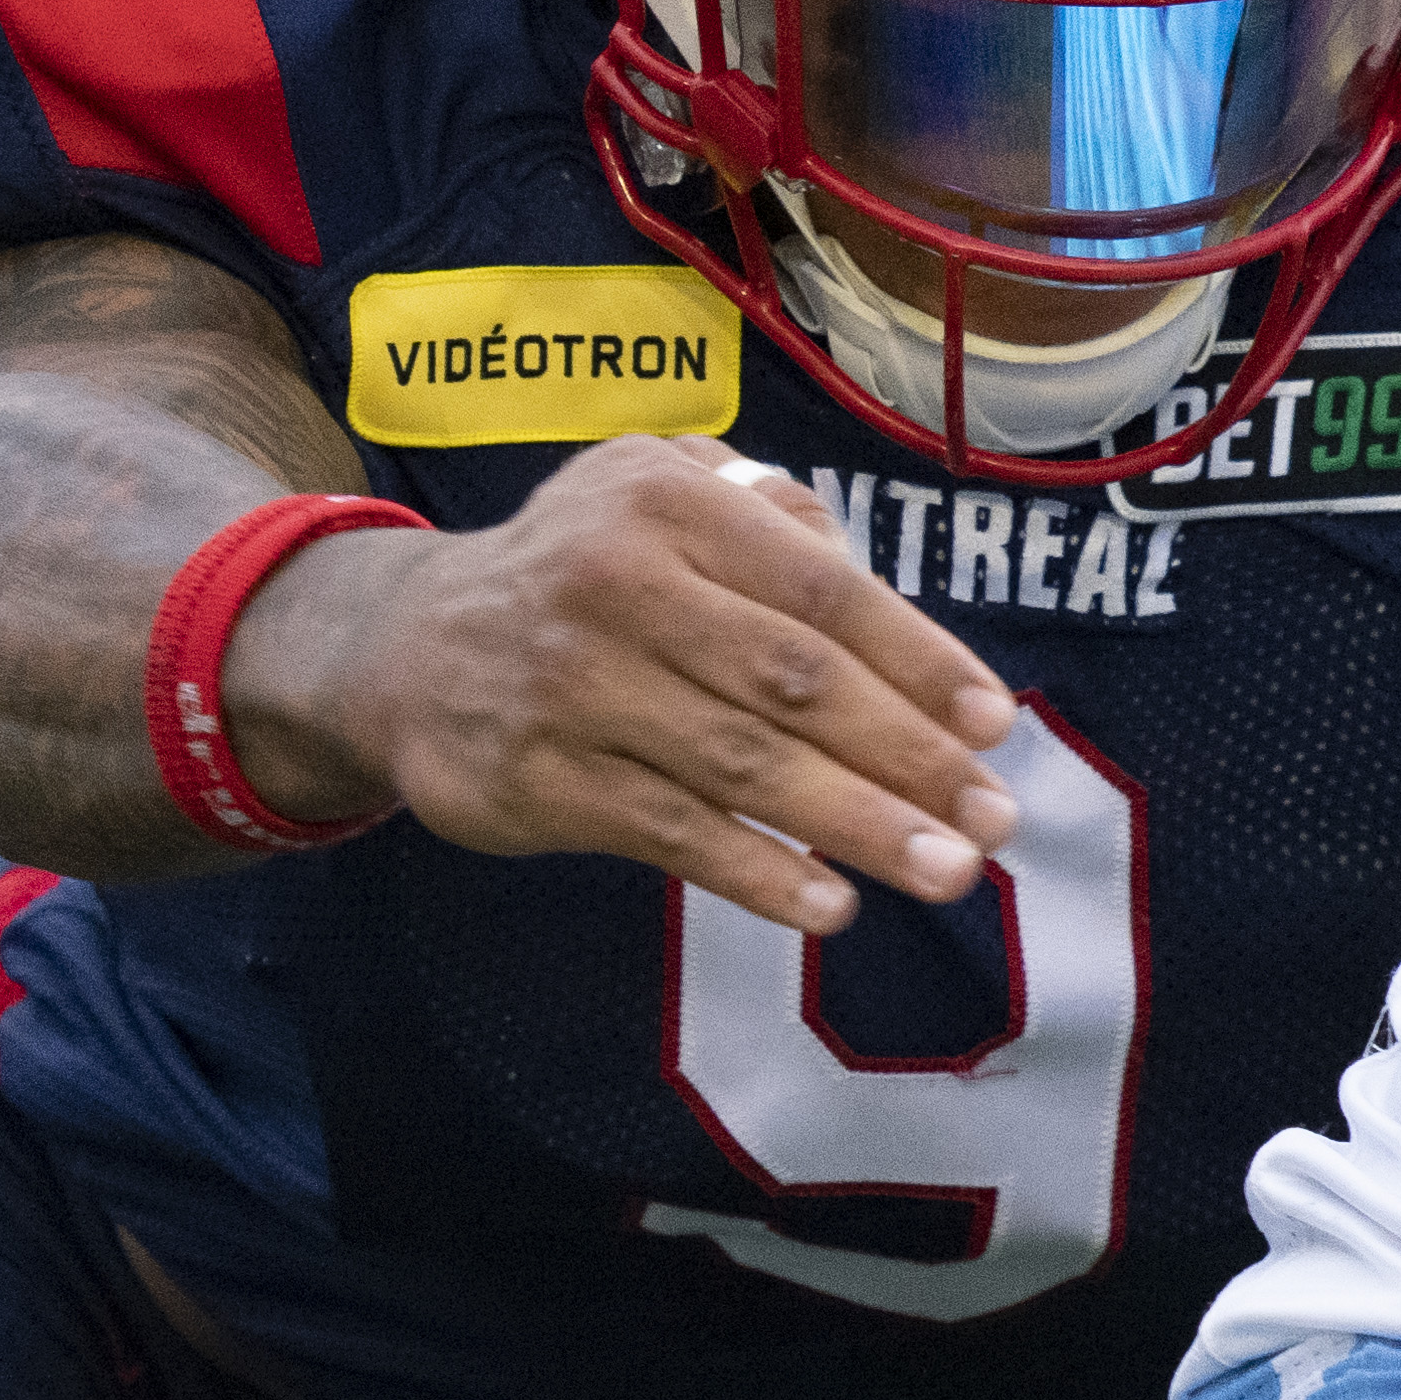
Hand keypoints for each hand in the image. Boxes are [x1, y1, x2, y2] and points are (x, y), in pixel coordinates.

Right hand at [218, 440, 1018, 933]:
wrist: (404, 646)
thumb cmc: (584, 569)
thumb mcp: (665, 495)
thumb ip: (782, 527)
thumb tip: (898, 622)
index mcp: (668, 503)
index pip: (821, 592)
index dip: (919, 661)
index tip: (994, 725)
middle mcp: (615, 584)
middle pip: (793, 683)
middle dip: (909, 756)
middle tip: (996, 818)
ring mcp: (569, 686)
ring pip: (742, 766)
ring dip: (858, 825)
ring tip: (947, 869)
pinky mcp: (536, 778)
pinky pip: (672, 832)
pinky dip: (760, 874)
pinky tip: (832, 904)